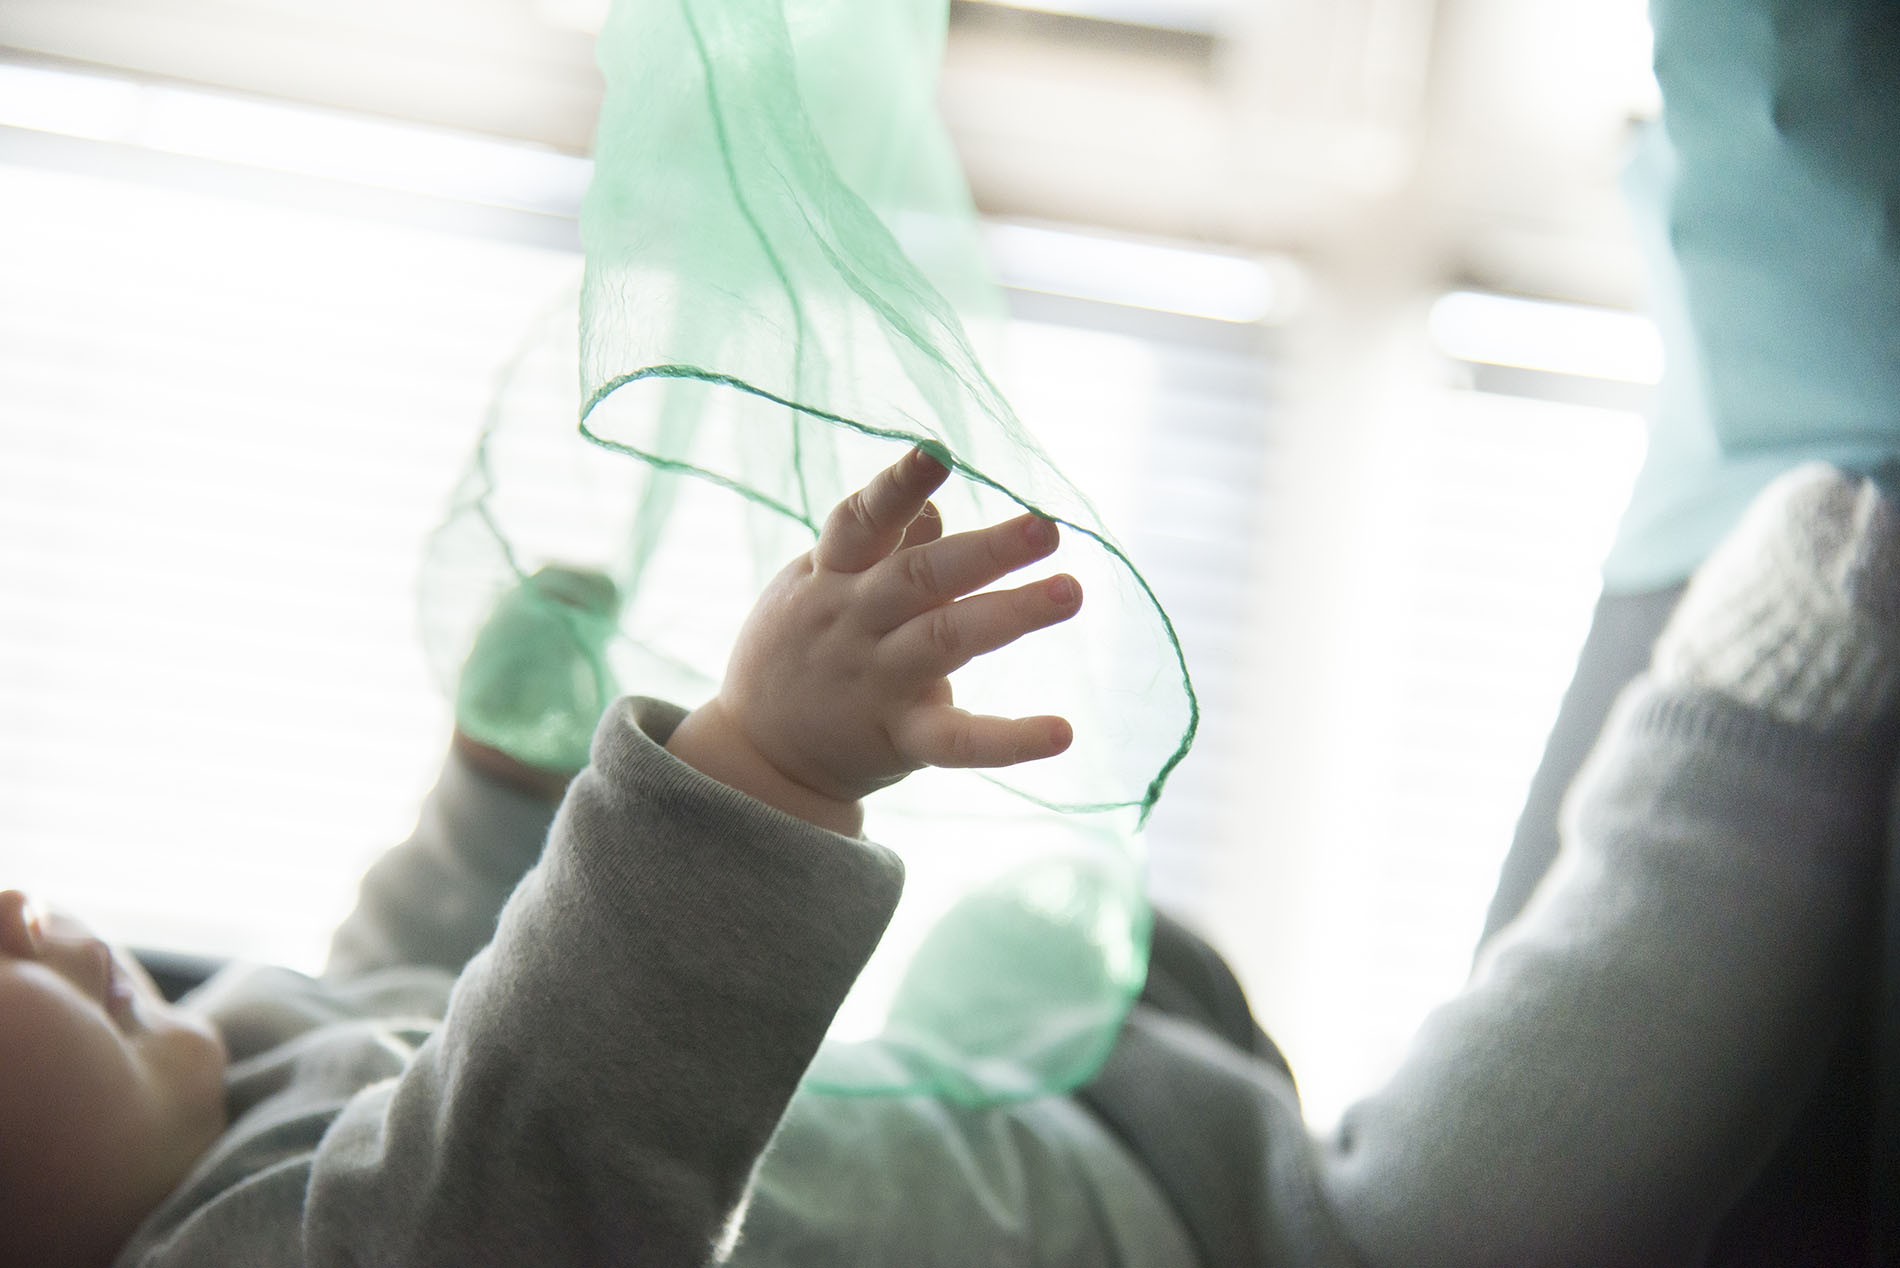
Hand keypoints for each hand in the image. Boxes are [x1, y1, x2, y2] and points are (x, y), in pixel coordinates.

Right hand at [665, 447, 1081, 833]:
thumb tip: (934, 506)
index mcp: (832, 575)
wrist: (756, 753)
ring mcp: (877, 681)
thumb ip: (876, 545)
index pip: (862, 522)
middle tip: (1046, 525)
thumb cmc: (797, 646)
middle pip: (920, 578)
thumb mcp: (816, 584)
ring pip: (946, 641)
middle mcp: (855, 622)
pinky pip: (956, 742)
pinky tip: (1062, 733)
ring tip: (1068, 592)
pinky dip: (1009, 740)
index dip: (897, 487)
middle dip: (985, 550)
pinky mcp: (900, 738)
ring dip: (1011, 615)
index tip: (937, 454)